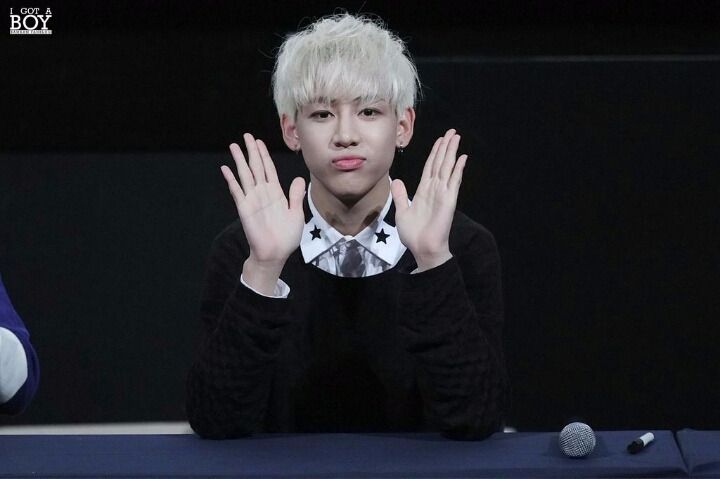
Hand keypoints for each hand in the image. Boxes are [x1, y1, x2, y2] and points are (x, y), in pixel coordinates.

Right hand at [221, 134, 305, 291]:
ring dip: (239, 160)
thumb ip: (295, 196)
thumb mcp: (296, 214)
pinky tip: (226, 169)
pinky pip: (237, 191)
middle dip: (251, 151)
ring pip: (245, 175)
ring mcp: (252, 199)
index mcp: (276, 193)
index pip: (269, 169)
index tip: (259, 142)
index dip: (264, 155)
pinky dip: (231, 180)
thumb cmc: (287, 237)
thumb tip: (299, 179)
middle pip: (256, 167)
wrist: (276, 254)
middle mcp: (263, 193)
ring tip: (233, 145)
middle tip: (246, 136)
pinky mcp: (244, 208)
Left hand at [391, 129, 466, 271]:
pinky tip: (462, 157)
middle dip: (445, 147)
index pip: (430, 167)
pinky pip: (454, 181)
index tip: (439, 140)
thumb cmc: (413, 234)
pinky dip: (458, 169)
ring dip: (451, 152)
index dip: (435, 153)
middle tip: (451, 131)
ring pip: (447, 167)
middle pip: (440, 163)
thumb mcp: (402, 211)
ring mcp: (443, 194)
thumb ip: (401, 195)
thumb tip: (396, 181)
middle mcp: (434, 189)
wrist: (422, 249)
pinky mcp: (449, 200)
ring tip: (456, 137)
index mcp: (423, 191)